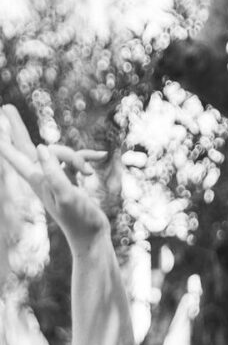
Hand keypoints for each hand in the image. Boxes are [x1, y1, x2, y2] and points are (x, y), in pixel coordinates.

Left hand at [0, 108, 111, 256]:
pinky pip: (76, 160)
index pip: (16, 155)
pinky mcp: (70, 180)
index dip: (5, 142)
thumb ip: (53, 171)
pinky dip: (87, 157)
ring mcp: (56, 177)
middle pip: (26, 146)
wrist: (92, 237)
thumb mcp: (66, 194)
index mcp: (37, 179)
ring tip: (89, 174)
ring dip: (77, 158)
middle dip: (17, 127)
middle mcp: (43, 176)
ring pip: (60, 153)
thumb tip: (42, 147)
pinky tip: (101, 156)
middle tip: (7, 107)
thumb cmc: (79, 219)